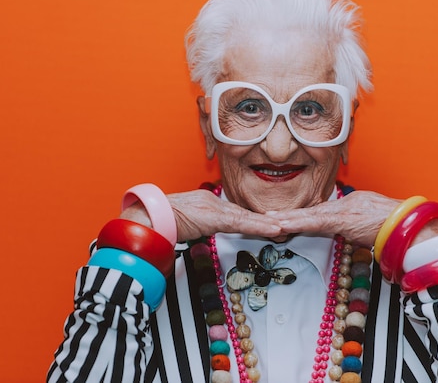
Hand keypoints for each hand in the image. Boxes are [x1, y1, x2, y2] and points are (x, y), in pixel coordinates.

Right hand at [121, 189, 282, 242]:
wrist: (151, 217)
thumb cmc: (162, 222)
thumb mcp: (186, 224)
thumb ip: (198, 227)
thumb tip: (201, 232)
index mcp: (209, 205)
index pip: (235, 213)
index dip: (253, 219)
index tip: (269, 223)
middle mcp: (215, 203)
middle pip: (245, 214)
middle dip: (265, 221)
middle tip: (285, 225)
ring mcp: (216, 208)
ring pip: (247, 218)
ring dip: (268, 223)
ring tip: (286, 226)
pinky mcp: (216, 216)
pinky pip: (242, 222)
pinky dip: (259, 226)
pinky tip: (274, 229)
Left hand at [268, 191, 400, 247]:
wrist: (412, 225)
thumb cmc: (398, 224)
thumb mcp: (372, 221)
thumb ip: (355, 224)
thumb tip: (346, 231)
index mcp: (350, 206)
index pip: (320, 212)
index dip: (301, 216)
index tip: (284, 218)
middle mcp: (344, 205)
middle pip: (311, 212)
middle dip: (289, 216)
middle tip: (267, 217)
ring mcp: (344, 211)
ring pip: (310, 215)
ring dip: (289, 219)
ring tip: (270, 220)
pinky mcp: (344, 219)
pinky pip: (317, 221)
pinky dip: (299, 222)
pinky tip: (285, 224)